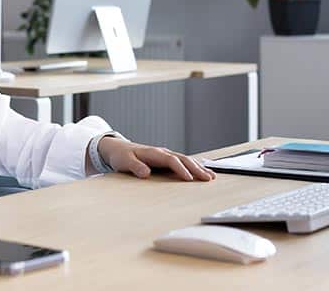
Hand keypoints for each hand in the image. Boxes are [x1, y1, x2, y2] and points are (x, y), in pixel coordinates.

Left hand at [97, 137, 215, 181]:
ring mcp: (165, 155)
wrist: (118, 149)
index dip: (180, 169)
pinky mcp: (166, 159)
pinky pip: (183, 162)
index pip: (171, 160)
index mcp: (154, 153)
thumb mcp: (124, 162)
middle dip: (196, 169)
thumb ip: (135, 167)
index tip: (189, 179)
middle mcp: (162, 152)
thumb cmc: (121, 156)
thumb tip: (146, 172)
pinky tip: (202, 172)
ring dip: (198, 168)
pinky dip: (194, 167)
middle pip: (183, 159)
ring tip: (211, 177)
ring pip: (186, 160)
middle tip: (208, 179)